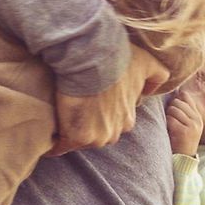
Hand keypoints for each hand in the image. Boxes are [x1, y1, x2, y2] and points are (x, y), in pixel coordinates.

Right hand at [49, 44, 168, 155]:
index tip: (90, 104)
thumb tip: (150, 91)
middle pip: (96, 135)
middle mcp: (114, 132)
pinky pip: (61, 146)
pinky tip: (48, 137)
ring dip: (70, 132)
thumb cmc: (118, 58)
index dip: (99, 115)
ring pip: (80, 140)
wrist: (92, 57)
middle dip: (87, 126)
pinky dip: (54, 144)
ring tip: (58, 119)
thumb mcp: (147, 64)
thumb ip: (156, 77)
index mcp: (127, 119)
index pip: (112, 125)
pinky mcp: (76, 137)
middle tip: (74, 109)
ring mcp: (96, 137)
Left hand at [166, 94, 203, 156]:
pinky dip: (167, 125)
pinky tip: (170, 132)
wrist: (183, 160)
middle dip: (170, 109)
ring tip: (170, 128)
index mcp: (197, 116)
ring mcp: (192, 125)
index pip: (186, 97)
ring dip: (167, 117)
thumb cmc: (180, 141)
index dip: (176, 99)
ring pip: (173, 109)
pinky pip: (170, 119)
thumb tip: (176, 92)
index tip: (171, 107)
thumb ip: (183, 110)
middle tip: (170, 121)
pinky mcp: (184, 131)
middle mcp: (197, 120)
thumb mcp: (186, 124)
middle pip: (177, 102)